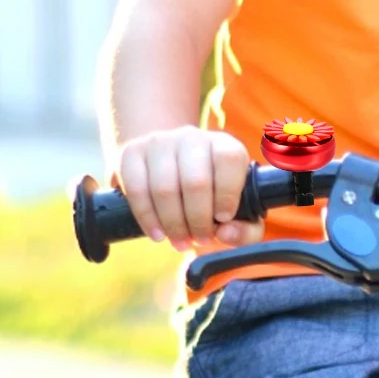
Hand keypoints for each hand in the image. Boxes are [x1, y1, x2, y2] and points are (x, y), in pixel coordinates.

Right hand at [114, 127, 261, 249]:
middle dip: (198, 220)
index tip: (223, 218)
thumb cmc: (211, 195)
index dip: (228, 193)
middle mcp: (193, 137)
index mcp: (224, 144)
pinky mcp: (132, 152)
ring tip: (180, 240)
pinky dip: (147, 217)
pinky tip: (158, 233)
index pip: (230, 159)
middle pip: (196, 181)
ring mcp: (160, 142)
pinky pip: (136, 189)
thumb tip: (226, 232)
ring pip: (165, 188)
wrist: (169, 167)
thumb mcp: (238, 209)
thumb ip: (246, 228)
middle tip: (200, 239)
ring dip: (173, 223)